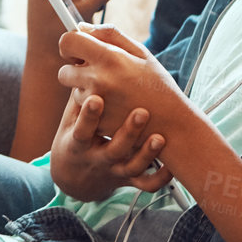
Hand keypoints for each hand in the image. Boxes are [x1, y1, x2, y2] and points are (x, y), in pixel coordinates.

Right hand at [48, 89, 174, 201]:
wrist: (74, 177)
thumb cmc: (75, 135)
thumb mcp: (69, 119)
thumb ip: (78, 94)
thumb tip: (83, 57)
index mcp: (79, 143)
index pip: (82, 130)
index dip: (88, 116)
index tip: (97, 98)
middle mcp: (97, 159)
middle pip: (113, 150)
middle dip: (128, 133)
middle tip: (142, 112)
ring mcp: (114, 171)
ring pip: (132, 168)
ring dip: (147, 154)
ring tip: (160, 137)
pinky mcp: (128, 181)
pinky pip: (146, 184)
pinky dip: (160, 177)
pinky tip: (171, 165)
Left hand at [58, 26, 184, 138]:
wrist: (171, 124)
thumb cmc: (157, 84)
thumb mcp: (140, 52)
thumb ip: (109, 35)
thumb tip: (81, 27)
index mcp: (109, 57)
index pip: (67, 42)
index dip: (70, 45)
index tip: (79, 50)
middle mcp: (98, 80)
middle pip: (63, 71)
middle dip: (74, 71)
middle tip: (96, 73)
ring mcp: (96, 104)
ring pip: (74, 92)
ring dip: (86, 91)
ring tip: (113, 93)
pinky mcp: (96, 123)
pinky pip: (83, 112)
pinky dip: (94, 110)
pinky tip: (114, 108)